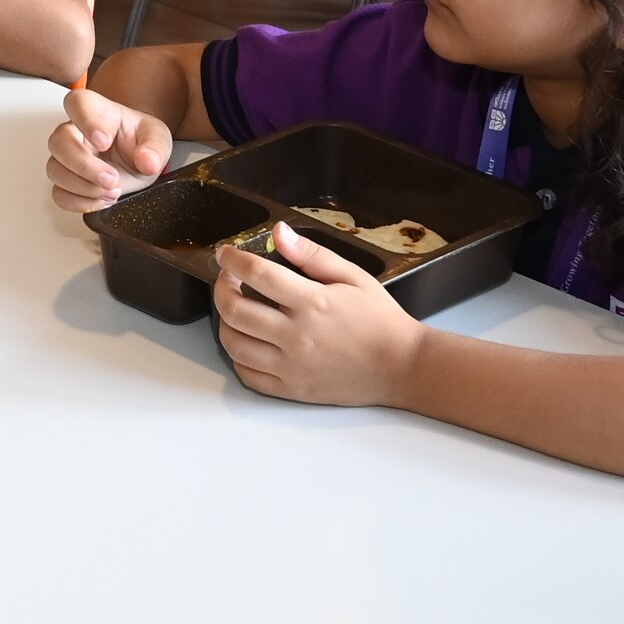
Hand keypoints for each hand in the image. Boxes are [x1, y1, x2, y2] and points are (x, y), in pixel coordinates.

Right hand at [47, 86, 170, 211]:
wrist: (138, 161)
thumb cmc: (141, 141)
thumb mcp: (158, 138)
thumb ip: (154, 147)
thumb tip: (147, 161)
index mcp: (97, 111)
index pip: (78, 103)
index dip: (86, 122)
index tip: (104, 141)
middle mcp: (76, 132)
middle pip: (59, 142)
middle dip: (84, 166)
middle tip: (112, 178)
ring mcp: (68, 157)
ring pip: (55, 170)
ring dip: (84, 187)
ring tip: (112, 190)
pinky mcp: (67, 181)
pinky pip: (59, 194)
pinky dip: (81, 203)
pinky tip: (102, 199)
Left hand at [213, 224, 423, 405]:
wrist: (402, 366)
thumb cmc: (381, 319)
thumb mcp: (353, 276)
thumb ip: (312, 255)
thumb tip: (279, 233)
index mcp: (313, 303)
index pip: (257, 275)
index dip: (233, 260)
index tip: (225, 254)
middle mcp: (297, 336)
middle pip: (236, 311)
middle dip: (222, 289)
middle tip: (228, 280)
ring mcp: (292, 367)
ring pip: (235, 345)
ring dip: (225, 323)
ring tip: (234, 309)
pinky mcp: (293, 390)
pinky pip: (249, 376)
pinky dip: (238, 357)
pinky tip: (247, 342)